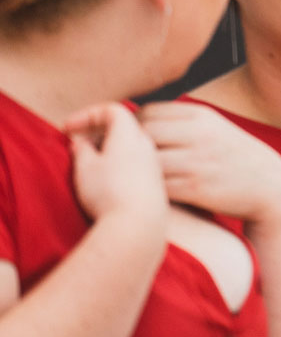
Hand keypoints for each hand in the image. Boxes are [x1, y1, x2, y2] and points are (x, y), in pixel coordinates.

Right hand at [63, 103, 168, 228]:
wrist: (138, 226)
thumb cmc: (109, 193)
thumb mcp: (85, 167)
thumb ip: (81, 150)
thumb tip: (82, 143)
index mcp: (130, 135)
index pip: (113, 110)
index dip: (88, 114)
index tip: (68, 129)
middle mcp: (147, 146)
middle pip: (123, 127)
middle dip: (97, 131)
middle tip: (76, 144)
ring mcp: (154, 165)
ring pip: (130, 147)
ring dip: (107, 150)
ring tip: (87, 164)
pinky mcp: (156, 184)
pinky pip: (136, 164)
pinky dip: (118, 164)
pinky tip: (105, 181)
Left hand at [138, 102, 280, 226]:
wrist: (271, 187)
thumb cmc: (235, 160)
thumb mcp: (214, 129)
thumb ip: (180, 124)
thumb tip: (133, 123)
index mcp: (201, 115)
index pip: (147, 112)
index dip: (131, 128)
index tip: (129, 144)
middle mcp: (200, 133)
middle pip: (141, 133)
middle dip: (128, 148)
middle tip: (126, 165)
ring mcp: (198, 160)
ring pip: (146, 161)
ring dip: (137, 172)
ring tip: (135, 181)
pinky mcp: (196, 187)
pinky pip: (157, 185)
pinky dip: (149, 190)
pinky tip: (150, 195)